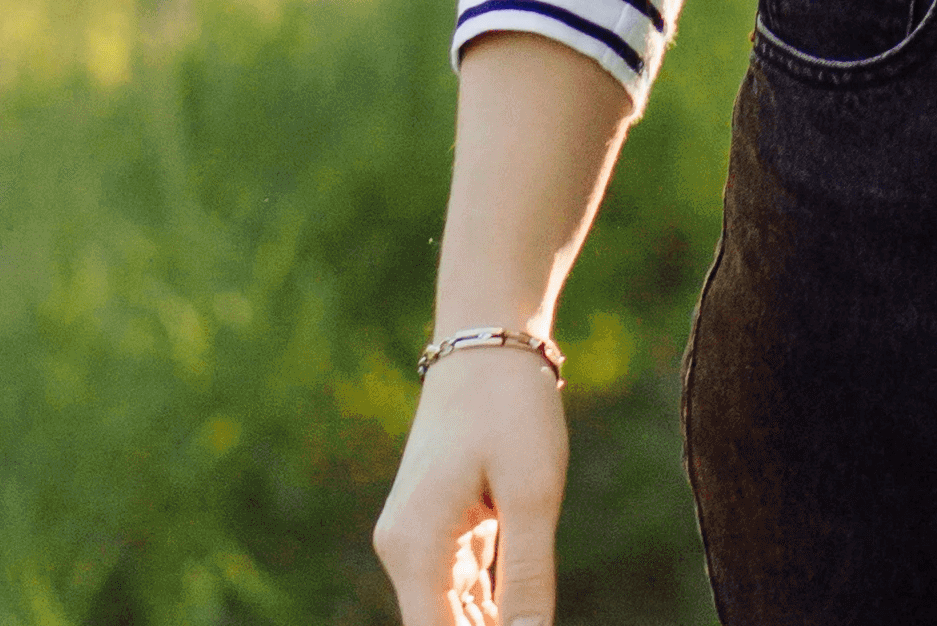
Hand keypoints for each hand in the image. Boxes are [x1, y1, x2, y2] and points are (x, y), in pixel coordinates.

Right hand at [374, 347, 566, 624]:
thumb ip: (527, 577)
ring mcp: (415, 539)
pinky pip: (457, 588)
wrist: (487, 338)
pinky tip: (517, 619)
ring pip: (449, 615)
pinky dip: (486, 610)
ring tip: (531, 624)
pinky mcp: (435, 527)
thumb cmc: (511, 406)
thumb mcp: (533, 492)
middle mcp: (403, 551)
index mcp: (415, 548)